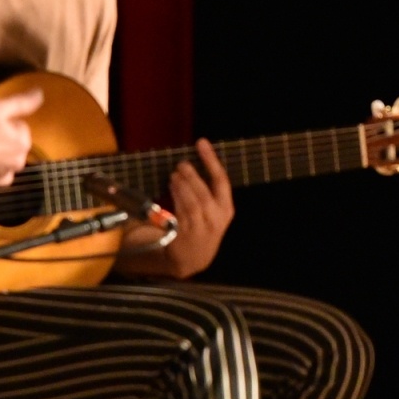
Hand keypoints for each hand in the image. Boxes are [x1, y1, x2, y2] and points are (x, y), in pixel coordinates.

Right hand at [0, 87, 42, 185]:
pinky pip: (0, 176)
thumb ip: (23, 102)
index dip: (6, 123)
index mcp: (23, 144)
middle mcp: (19, 162)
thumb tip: (40, 93)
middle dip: (5, 139)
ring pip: (8, 160)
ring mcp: (6, 174)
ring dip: (1, 155)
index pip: (21, 128)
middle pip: (15, 145)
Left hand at [156, 139, 234, 277]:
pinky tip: (171, 186)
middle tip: (182, 164)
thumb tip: (192, 161)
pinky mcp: (186, 233)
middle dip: (192, 175)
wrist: (195, 257)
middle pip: (204, 192)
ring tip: (175, 174)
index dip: (211, 159)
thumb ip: (207, 190)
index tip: (201, 142)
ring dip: (182, 185)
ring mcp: (202, 227)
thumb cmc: (203, 226)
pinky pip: (181, 211)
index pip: (221, 180)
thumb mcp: (214, 211)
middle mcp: (217, 218)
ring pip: (191, 202)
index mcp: (226, 209)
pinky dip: (175, 196)